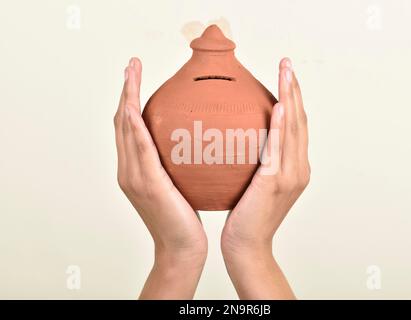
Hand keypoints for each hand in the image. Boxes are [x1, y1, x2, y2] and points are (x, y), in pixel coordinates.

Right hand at [114, 58, 206, 298]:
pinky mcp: (146, 184)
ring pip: (126, 129)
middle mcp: (129, 170)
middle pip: (122, 123)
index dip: (130, 100)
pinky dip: (134, 125)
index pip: (130, 129)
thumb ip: (181, 162)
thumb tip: (200, 139)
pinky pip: (139, 148)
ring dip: (127, 97)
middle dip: (125, 91)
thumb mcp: (183, 184)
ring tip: (132, 73)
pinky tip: (134, 106)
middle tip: (131, 65)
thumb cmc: (186, 218)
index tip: (136, 76)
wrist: (182, 248)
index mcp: (136, 170)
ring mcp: (134, 177)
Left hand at [221, 58, 309, 298]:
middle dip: (295, 90)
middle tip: (287, 64)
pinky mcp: (274, 183)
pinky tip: (279, 106)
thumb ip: (253, 162)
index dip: (293, 99)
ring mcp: (289, 176)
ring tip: (286, 73)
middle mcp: (298, 168)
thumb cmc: (244, 217)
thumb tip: (233, 138)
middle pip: (300, 121)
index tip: (286, 76)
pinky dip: (281, 126)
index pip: (295, 127)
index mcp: (294, 168)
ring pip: (294, 129)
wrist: (246, 246)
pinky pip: (278, 149)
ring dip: (291, 98)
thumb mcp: (252, 184)